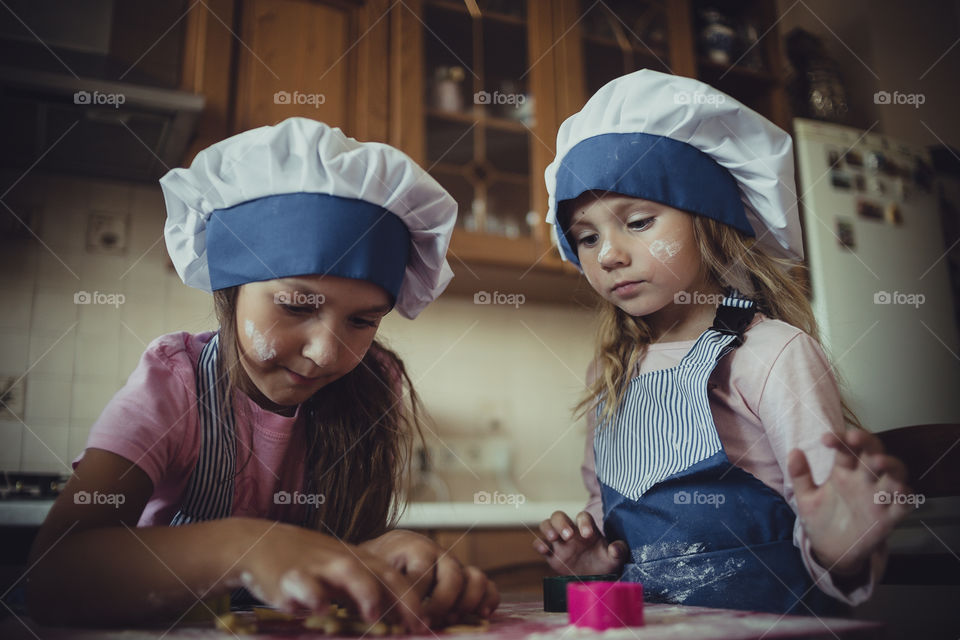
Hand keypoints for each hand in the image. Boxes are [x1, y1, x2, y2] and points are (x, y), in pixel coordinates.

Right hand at [234, 520, 427, 631]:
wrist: (262, 543)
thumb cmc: (310, 565)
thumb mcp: (343, 574)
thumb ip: (370, 594)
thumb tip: (401, 622)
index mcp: (361, 561)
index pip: (396, 578)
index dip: (414, 600)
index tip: (428, 625)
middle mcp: (345, 561)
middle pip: (382, 574)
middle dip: (402, 599)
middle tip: (416, 626)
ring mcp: (319, 566)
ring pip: (349, 571)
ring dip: (364, 591)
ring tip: (374, 613)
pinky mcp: (290, 577)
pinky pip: (303, 584)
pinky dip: (312, 595)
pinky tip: (319, 608)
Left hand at [360, 529, 499, 624]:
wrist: (382, 554)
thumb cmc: (375, 567)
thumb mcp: (372, 572)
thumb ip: (379, 588)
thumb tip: (384, 611)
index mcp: (414, 547)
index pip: (422, 574)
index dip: (415, 599)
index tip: (405, 619)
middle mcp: (438, 553)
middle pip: (453, 577)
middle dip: (442, 604)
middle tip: (427, 622)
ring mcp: (454, 565)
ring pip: (475, 578)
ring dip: (467, 603)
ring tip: (450, 619)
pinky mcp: (465, 578)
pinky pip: (487, 586)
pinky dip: (488, 600)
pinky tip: (481, 615)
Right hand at [533, 511, 626, 574]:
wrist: (595, 579)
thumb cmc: (605, 564)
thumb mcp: (615, 559)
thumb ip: (618, 551)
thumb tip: (615, 548)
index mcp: (587, 528)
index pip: (582, 517)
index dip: (584, 522)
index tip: (588, 534)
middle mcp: (571, 531)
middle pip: (559, 516)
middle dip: (562, 523)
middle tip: (568, 535)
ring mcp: (559, 542)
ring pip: (547, 525)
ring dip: (548, 529)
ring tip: (554, 538)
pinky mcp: (551, 554)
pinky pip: (539, 543)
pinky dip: (539, 544)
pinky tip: (545, 551)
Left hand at [789, 430, 913, 577]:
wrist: (828, 551)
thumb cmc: (820, 520)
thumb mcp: (806, 498)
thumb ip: (800, 475)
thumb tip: (794, 451)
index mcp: (843, 472)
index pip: (846, 448)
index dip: (839, 439)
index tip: (825, 439)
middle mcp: (863, 480)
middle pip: (873, 453)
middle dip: (868, 442)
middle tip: (854, 438)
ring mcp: (877, 498)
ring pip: (895, 474)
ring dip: (891, 465)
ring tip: (879, 461)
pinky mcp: (888, 518)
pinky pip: (903, 505)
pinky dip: (905, 496)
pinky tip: (900, 490)